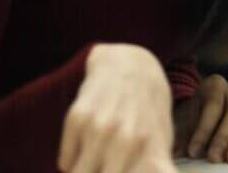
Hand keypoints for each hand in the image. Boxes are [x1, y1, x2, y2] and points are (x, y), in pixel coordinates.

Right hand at [59, 43, 175, 172]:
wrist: (130, 65)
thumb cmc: (148, 111)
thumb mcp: (162, 140)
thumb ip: (157, 168)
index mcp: (152, 150)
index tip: (117, 171)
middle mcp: (127, 141)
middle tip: (104, 166)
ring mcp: (100, 129)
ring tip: (95, 162)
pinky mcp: (77, 119)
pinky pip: (65, 163)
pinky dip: (72, 162)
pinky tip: (85, 145)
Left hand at [174, 74, 227, 164]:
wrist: (200, 112)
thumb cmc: (191, 114)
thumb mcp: (183, 119)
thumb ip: (180, 134)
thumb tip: (175, 153)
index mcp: (215, 85)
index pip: (213, 106)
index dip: (203, 130)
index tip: (193, 151)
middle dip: (224, 137)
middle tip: (214, 157)